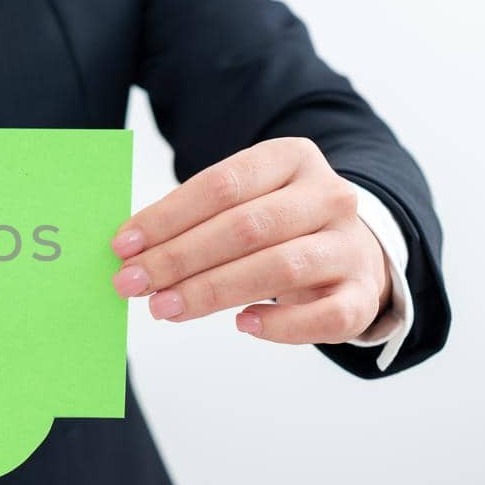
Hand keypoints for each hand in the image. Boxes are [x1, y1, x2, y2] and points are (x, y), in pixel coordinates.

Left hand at [110, 137, 390, 344]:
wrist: (348, 249)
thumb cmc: (275, 226)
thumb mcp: (241, 203)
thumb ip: (193, 220)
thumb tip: (130, 251)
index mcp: (291, 158)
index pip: (222, 184)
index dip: (167, 216)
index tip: (123, 245)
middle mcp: (328, 196)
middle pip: (246, 226)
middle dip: (180, 258)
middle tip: (132, 283)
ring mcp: (349, 245)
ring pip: (281, 267)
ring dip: (213, 291)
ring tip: (164, 307)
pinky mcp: (362, 294)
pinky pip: (324, 315)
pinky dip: (281, 325)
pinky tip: (241, 324)